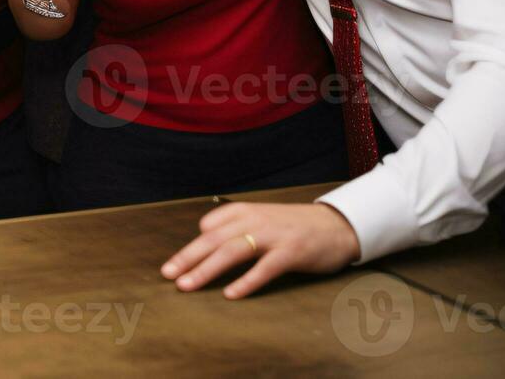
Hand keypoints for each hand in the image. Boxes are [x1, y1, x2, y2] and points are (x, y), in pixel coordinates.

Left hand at [161, 202, 361, 298]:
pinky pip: (264, 268)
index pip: (208, 227)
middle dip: (188, 258)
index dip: (189, 248)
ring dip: (207, 269)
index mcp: (245, 211)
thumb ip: (234, 224)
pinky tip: (230, 294)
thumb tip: (203, 234)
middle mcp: (255, 220)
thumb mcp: (260, 217)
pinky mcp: (291, 252)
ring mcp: (273, 236)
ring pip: (232, 251)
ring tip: (188, 285)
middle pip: (214, 239)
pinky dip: (246, 281)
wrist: (336, 225)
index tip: (173, 266)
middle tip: (168, 275)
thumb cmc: (293, 225)